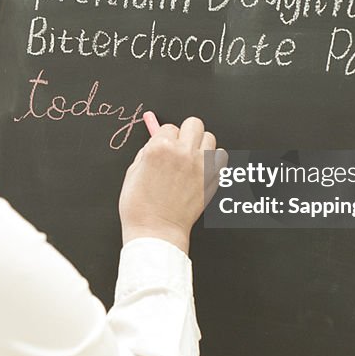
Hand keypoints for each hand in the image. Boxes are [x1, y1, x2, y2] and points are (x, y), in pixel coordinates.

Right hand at [118, 116, 226, 253]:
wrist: (156, 232)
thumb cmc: (140, 208)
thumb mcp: (132, 172)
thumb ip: (147, 152)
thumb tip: (155, 140)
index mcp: (159, 147)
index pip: (168, 126)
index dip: (164, 138)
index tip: (163, 147)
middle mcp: (182, 152)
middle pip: (193, 124)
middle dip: (185, 133)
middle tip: (179, 146)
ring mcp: (200, 165)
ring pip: (210, 137)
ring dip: (200, 145)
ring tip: (191, 158)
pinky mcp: (213, 179)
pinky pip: (221, 157)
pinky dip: (213, 160)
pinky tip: (202, 168)